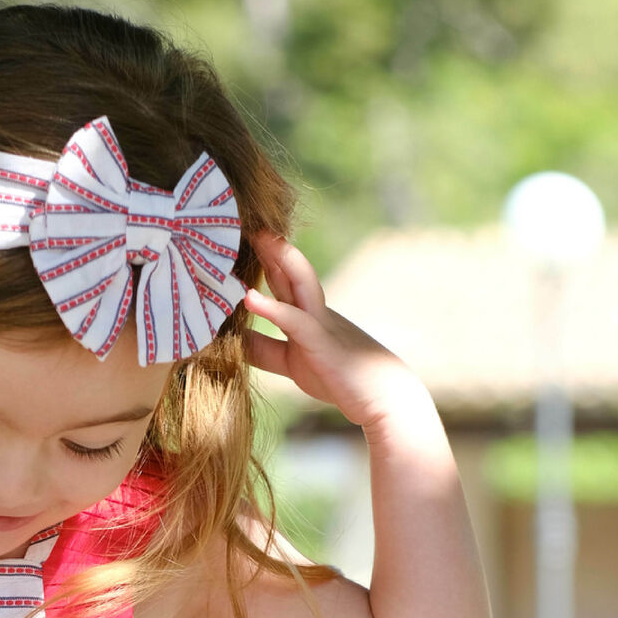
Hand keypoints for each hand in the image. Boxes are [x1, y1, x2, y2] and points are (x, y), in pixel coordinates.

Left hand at [241, 229, 424, 432]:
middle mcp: (316, 312)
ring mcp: (321, 323)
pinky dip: (271, 307)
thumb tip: (233, 341)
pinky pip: (294, 320)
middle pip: (290, 271)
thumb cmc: (341, 380)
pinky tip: (249, 297)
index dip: (266, 260)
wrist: (384, 397)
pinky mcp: (322, 342)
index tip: (244, 239)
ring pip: (299, 282)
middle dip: (270, 246)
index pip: (285, 281)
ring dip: (278, 258)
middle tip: (247, 220)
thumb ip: (265, 351)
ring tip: (257, 237)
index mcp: (310, 316)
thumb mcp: (293, 364)